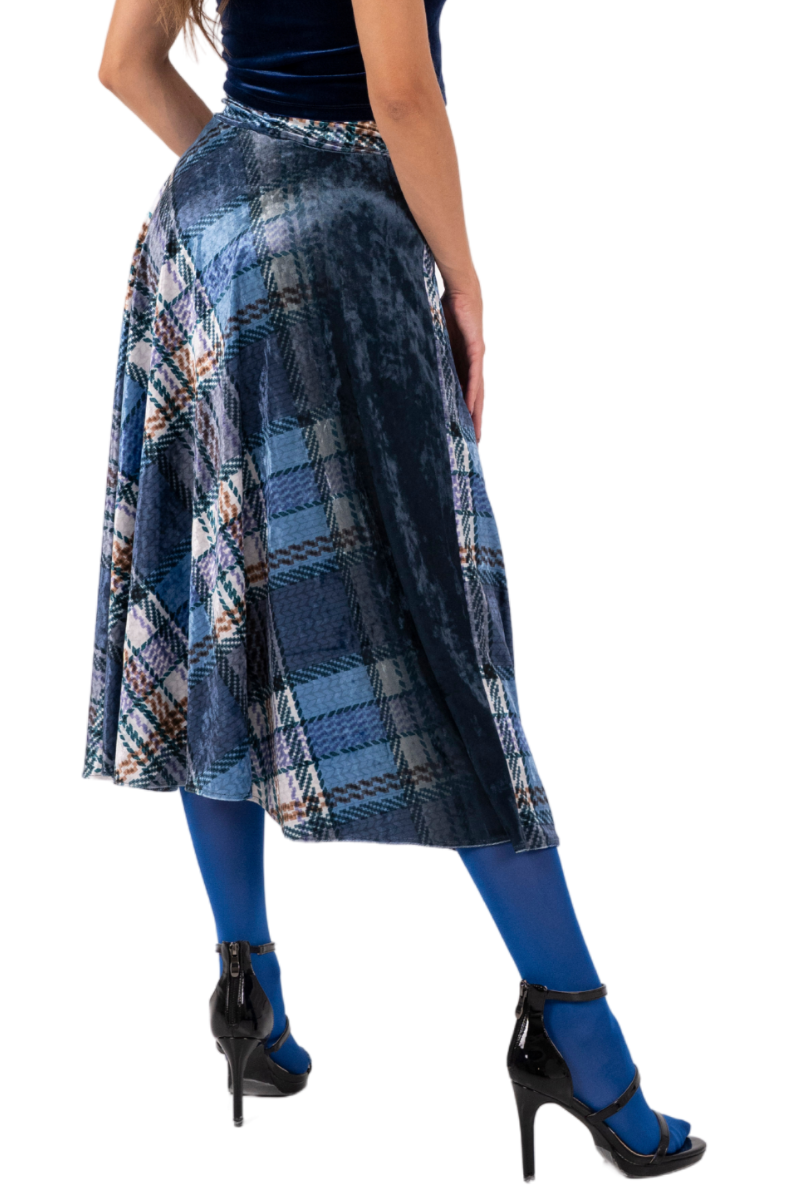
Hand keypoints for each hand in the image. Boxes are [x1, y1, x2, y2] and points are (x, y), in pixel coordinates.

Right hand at [441, 277, 484, 440]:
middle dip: (475, 419)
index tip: (464, 428)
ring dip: (476, 413)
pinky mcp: (475, 348)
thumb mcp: (436, 335)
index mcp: (463, 359)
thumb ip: (430, 350)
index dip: (466, 408)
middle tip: (474, 441)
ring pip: (477, 391)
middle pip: (475, 396)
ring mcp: (476, 355)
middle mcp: (473, 360)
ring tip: (475, 433)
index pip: (466, 388)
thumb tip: (410, 360)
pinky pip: (474, 377)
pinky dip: (472, 394)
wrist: (460, 285)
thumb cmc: (447, 305)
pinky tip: (471, 409)